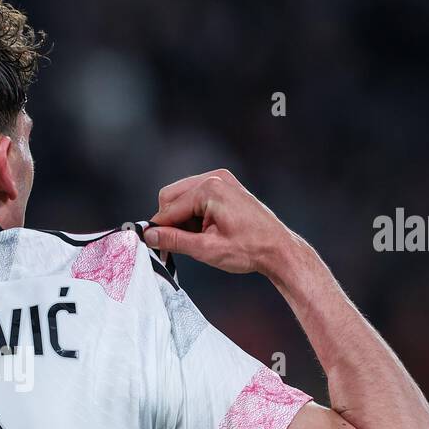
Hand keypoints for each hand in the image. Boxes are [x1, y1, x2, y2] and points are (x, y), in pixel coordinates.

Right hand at [142, 170, 307, 275]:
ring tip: (197, 240)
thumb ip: (174, 240)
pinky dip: (193, 215)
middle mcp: (215, 178)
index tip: (153, 247)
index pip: (168, 208)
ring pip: (182, 197)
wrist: (278, 249)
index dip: (159, 230)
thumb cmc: (250, 249)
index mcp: (210, 189)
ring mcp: (221, 181)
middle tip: (176, 246)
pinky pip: (196, 197)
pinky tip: (205, 231)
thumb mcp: (206, 249)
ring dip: (182, 219)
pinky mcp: (225, 187)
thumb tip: (149, 236)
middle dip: (170, 222)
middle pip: (171, 197)